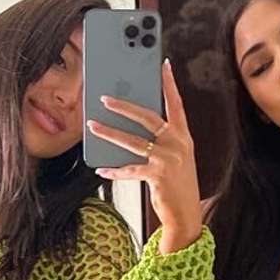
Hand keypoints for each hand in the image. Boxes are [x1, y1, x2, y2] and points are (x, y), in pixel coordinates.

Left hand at [89, 60, 203, 254]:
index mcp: (183, 137)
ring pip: (132, 141)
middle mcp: (178, 144)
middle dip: (124, 106)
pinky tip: (101, 169)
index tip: (163, 64)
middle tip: (105, 98)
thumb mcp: (175, 157)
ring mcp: (168, 159)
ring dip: (109, 133)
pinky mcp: (158, 176)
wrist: (186, 215)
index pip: (176, 104)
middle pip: (148, 117)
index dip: (169, 84)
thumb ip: (160, 140)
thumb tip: (132, 124)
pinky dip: (114, 170)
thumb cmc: (177, 184)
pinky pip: (129, 169)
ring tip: (93, 126)